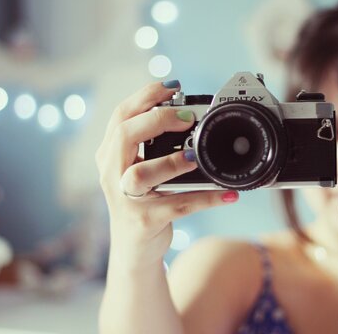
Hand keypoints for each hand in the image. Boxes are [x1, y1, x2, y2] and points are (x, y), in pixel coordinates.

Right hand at [96, 80, 237, 268]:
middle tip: (187, 117)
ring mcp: (126, 199)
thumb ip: (148, 142)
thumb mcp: (134, 168)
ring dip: (170, 162)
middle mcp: (111, 174)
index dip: (146, 96)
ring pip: (141, 174)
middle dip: (157, 119)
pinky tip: (228, 193)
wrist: (133, 249)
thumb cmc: (140, 201)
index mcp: (110, 154)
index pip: (121, 115)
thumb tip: (184, 111)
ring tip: (195, 157)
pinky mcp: (145, 221)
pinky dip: (205, 198)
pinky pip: (177, 206)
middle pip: (125, 135)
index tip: (173, 87)